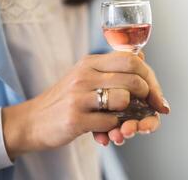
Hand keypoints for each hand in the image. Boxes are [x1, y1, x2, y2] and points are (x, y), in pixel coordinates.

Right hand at [2, 52, 154, 159]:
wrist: (32, 121)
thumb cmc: (64, 100)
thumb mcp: (84, 76)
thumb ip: (110, 67)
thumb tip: (141, 56)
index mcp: (89, 62)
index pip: (131, 59)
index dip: (150, 76)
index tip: (156, 94)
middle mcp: (84, 74)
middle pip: (133, 77)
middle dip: (150, 95)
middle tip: (151, 108)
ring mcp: (78, 96)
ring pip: (123, 99)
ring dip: (129, 114)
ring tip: (121, 120)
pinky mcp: (75, 118)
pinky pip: (110, 122)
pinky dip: (113, 129)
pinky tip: (104, 131)